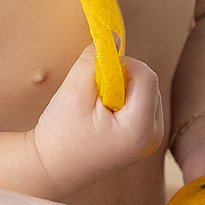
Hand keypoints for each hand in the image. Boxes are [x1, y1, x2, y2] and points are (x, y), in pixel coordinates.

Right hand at [30, 46, 163, 197]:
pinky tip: (102, 116)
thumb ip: (93, 60)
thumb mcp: (73, 92)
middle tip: (93, 94)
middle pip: (148, 83)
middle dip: (122, 78)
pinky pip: (141, 105)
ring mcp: (150, 140)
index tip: (97, 74)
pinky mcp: (144, 140)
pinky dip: (123, 101)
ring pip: (145, 92)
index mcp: (140, 129)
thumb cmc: (59, 134)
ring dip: (122, 89)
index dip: (123, 64)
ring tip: (95, 108)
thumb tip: (114, 35)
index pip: (146, 76)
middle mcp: (153, 137)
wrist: (51, 169)